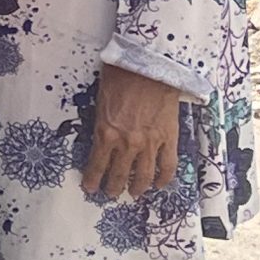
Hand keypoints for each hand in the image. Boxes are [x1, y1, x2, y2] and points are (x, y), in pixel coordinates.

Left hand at [82, 63, 186, 199]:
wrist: (149, 66)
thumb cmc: (120, 77)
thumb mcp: (100, 101)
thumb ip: (102, 123)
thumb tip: (101, 138)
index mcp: (106, 132)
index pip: (97, 164)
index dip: (93, 179)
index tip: (90, 187)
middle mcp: (127, 143)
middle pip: (119, 174)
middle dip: (113, 187)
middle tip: (110, 193)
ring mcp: (150, 143)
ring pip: (144, 176)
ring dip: (137, 187)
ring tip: (133, 193)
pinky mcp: (168, 139)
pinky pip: (168, 166)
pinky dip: (164, 178)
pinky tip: (159, 184)